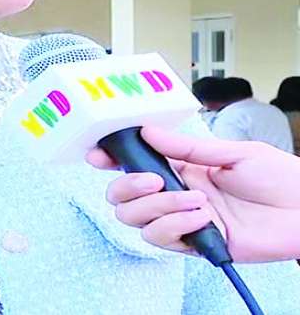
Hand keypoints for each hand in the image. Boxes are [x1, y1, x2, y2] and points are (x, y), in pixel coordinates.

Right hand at [86, 127, 299, 262]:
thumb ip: (187, 146)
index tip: (99, 155)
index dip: (109, 160)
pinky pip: (161, 239)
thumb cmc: (278, 177)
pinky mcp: (193, 243)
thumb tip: (148, 132)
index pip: (132, 164)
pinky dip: (176, 225)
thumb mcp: (232, 152)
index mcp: (179, 167)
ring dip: (160, 206)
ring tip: (196, 199)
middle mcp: (173, 193)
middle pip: (121, 197)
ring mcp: (181, 220)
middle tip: (154, 178)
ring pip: (134, 219)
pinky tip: (202, 215)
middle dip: (127, 186)